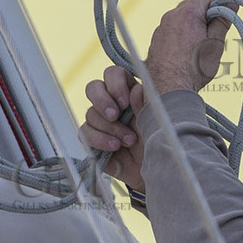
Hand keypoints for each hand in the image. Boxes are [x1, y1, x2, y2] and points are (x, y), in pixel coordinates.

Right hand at [82, 64, 146, 190]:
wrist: (155, 168)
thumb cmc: (158, 140)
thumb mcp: (155, 120)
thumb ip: (145, 104)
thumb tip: (136, 90)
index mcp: (127, 91)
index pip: (113, 74)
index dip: (115, 85)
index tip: (125, 102)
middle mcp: (111, 103)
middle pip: (93, 88)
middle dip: (102, 101)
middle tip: (115, 115)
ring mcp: (100, 121)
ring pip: (90, 113)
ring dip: (110, 127)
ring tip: (129, 140)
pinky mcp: (92, 139)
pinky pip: (84, 133)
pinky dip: (99, 139)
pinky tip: (114, 146)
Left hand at [146, 0, 229, 93]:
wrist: (168, 89)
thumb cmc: (194, 68)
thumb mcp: (215, 44)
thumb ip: (223, 21)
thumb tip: (232, 3)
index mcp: (188, 13)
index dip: (216, 4)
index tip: (219, 21)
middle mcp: (171, 15)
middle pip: (192, 5)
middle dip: (203, 16)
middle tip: (209, 37)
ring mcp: (161, 28)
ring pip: (181, 18)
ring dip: (190, 27)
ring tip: (195, 50)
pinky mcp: (155, 40)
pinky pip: (171, 30)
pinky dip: (179, 37)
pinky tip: (183, 56)